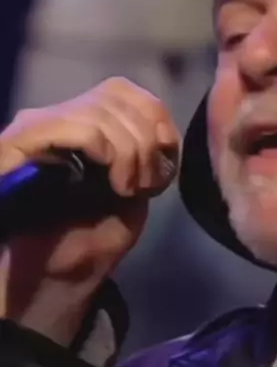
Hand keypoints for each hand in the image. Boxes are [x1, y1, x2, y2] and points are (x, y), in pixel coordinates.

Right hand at [0, 77, 180, 344]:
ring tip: (129, 188)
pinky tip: (114, 183)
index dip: (153, 114)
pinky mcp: (19, 145)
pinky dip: (109, 152)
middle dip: (146, 141)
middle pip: (114, 96)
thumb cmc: (91, 239)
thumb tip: (160, 130)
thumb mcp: (130, 190)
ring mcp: (34, 129)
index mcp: (79, 122)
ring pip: (100, 112)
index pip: (120, 88)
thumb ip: (142, 153)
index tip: (167, 154)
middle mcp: (53, 117)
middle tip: (147, 184)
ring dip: (131, 152)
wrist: (54, 278)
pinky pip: (79, 128)